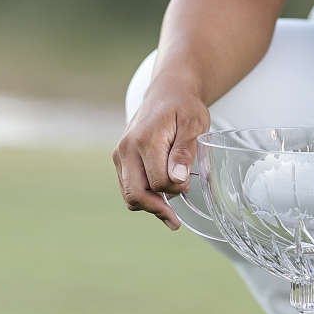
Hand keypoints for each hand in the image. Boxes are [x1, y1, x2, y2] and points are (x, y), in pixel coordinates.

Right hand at [113, 80, 210, 230]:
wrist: (167, 92)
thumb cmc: (184, 107)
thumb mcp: (194, 124)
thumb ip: (185, 152)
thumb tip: (177, 180)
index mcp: (145, 140)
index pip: (158, 182)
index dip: (176, 190)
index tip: (188, 185)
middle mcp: (126, 149)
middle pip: (136, 195)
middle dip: (157, 209)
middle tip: (175, 221)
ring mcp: (120, 155)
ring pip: (129, 195)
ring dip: (150, 205)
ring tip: (170, 212)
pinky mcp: (120, 159)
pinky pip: (128, 187)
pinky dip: (144, 196)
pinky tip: (161, 199)